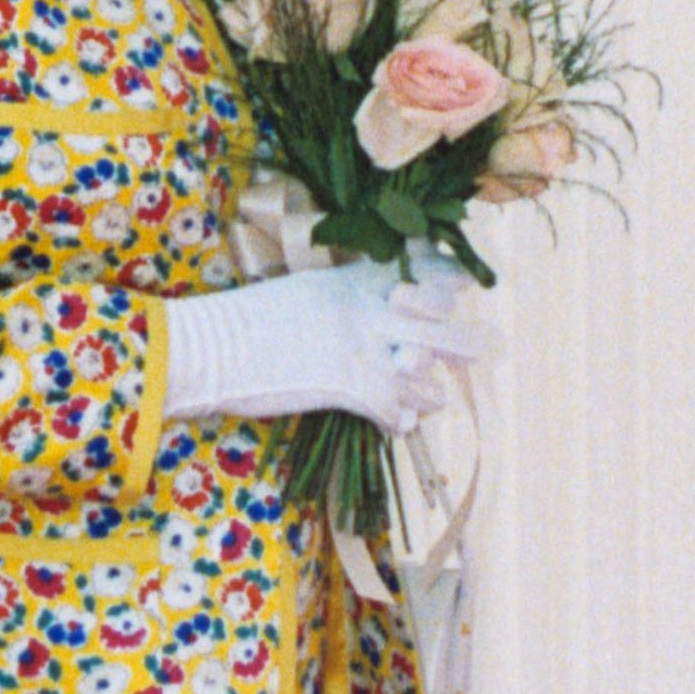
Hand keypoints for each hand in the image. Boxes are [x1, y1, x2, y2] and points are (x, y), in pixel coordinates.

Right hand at [162, 259, 492, 437]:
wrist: (210, 346)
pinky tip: (395, 424)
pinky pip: (396, 410)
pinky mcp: (352, 385)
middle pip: (439, 321)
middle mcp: (369, 307)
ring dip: (431, 390)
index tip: (462, 288)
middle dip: (463, 342)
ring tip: (432, 397)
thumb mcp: (300, 292)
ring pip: (427, 370)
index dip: (449, 280)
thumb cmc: (242, 321)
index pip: (422, 269)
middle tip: (484, 350)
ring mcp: (364, 346)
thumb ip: (341, 295)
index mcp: (354, 279)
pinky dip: (398, 421)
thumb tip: (364, 305)